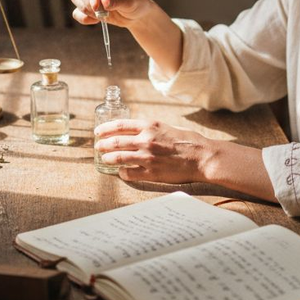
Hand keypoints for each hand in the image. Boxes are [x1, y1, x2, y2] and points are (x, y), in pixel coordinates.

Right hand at [70, 0, 151, 27]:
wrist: (136, 15)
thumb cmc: (137, 4)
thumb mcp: (131, 3)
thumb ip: (117, 1)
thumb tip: (103, 0)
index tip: (95, 6)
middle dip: (89, 3)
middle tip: (101, 14)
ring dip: (85, 9)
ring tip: (101, 16)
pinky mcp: (87, 5)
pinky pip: (76, 11)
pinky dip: (84, 18)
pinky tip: (96, 21)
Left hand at [94, 119, 213, 183]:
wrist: (202, 157)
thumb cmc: (187, 141)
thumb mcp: (166, 127)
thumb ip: (150, 129)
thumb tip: (135, 131)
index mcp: (149, 126)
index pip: (119, 125)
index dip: (105, 128)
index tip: (98, 131)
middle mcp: (146, 140)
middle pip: (115, 141)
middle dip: (103, 144)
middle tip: (98, 146)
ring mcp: (147, 157)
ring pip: (119, 158)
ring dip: (108, 158)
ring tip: (104, 159)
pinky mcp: (151, 173)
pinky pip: (130, 173)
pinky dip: (122, 172)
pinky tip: (121, 172)